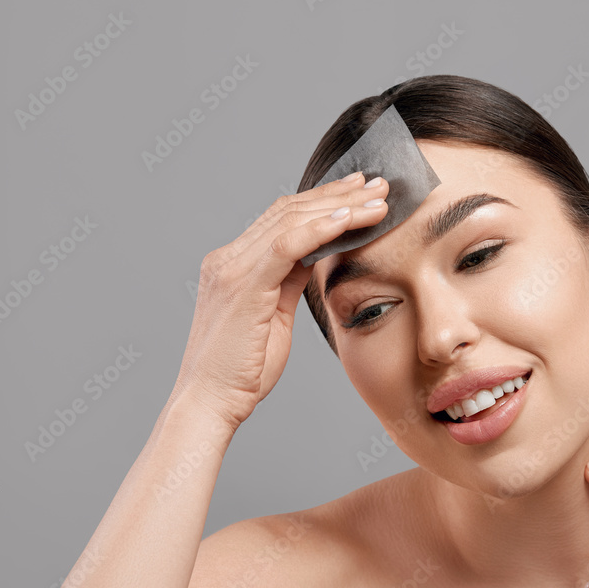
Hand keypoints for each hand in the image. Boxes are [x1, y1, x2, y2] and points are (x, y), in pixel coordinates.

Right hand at [171, 171, 388, 429]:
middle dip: (337, 194)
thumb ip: (289, 281)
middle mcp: (229, 258)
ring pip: (292, 220)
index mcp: (233, 264)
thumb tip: (316, 256)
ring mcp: (232, 268)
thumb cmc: (243, 370)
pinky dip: (321, 228)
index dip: (323, 201)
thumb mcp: (273, 316)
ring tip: (377, 199)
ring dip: (339, 206)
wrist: (210, 403)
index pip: (283, 218)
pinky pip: (287, 244)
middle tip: (378, 184)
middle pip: (289, 210)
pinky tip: (350, 219)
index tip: (360, 192)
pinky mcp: (242, 284)